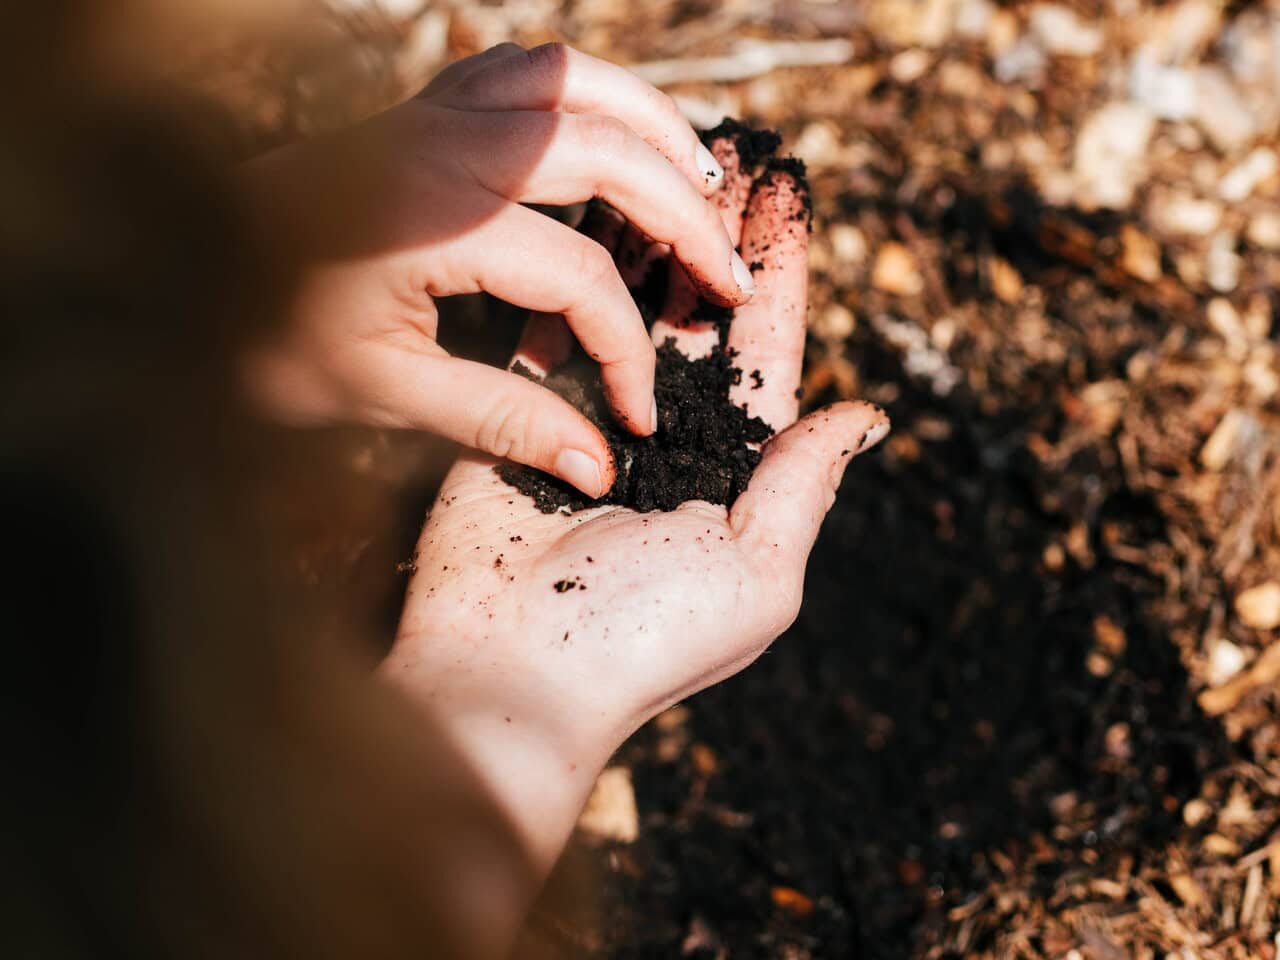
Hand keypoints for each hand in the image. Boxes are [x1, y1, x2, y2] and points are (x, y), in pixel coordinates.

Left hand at [238, 43, 755, 496]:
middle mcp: (443, 147)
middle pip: (610, 154)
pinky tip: (616, 134)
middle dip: (687, 217)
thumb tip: (600, 463)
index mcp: (437, 223)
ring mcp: (431, 112)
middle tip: (733, 277)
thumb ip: (499, 421)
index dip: (630, 349)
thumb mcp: (377, 395)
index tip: (641, 412)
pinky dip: (590, 91)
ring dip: (655, 125)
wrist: (174, 271)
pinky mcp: (420, 106)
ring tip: (708, 180)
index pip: (582, 277)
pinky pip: (528, 68)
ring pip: (578, 82)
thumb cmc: (260, 338)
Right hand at [380, 134, 888, 912]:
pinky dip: (573, 268)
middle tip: (731, 159)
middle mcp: (668, 436)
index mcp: (734, 470)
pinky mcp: (523, 411)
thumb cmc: (643, 636)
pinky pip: (552, 324)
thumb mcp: (758, 570)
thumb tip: (868, 415)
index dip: (778, 273)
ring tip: (668, 165)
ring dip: (649, 237)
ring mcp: (593, 419)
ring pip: (628, 305)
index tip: (788, 198)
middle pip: (699, 314)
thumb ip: (805, 484)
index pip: (765, 351)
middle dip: (715, 238)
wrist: (509, 671)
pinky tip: (591, 212)